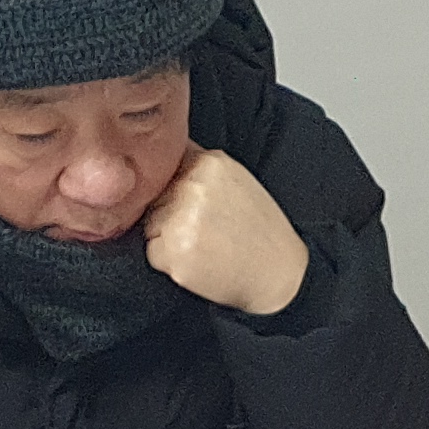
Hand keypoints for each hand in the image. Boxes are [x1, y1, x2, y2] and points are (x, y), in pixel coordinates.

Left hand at [141, 148, 310, 314]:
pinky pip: (153, 253)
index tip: (197, 206)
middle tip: (208, 230)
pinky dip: (170, 262)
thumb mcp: (236, 181)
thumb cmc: (257, 231)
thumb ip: (201, 168)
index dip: (176, 191)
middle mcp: (194, 185)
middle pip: (155, 198)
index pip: (165, 169)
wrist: (278, 272)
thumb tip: (161, 156)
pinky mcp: (174, 250)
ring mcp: (182, 217)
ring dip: (169, 239)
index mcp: (209, 163)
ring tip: (204, 245)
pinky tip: (199, 261)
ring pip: (151, 226)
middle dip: (172, 215)